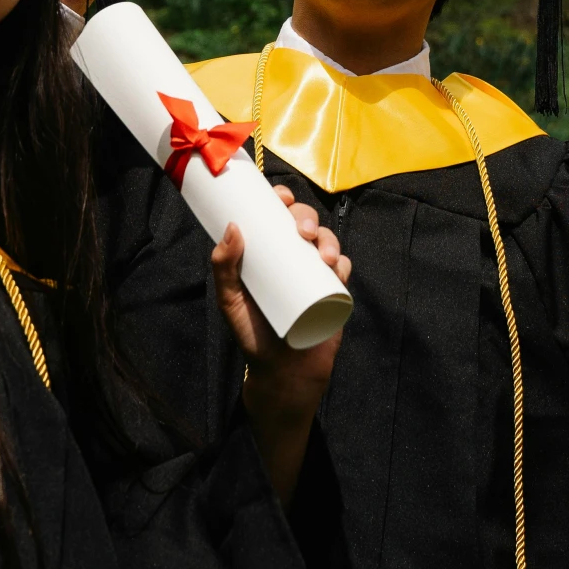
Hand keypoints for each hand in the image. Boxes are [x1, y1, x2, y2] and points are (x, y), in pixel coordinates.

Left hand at [214, 185, 349, 504]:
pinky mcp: (334, 291)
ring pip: (328, 242)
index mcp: (270, 252)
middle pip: (306, 224)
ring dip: (328, 240)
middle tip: (300, 231)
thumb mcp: (231, 301)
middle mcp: (294, 258)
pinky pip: (343, 269)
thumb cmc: (253, 334)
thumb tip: (232, 228)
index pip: (277, 217)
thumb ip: (224, 269)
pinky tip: (334, 267)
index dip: (282, 200)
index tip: (280, 197)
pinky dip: (341, 263)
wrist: (281, 372)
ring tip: (321, 255)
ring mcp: (316, 273)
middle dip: (307, 218)